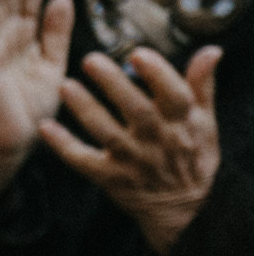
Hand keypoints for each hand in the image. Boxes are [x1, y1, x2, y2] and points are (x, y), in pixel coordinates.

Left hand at [39, 45, 223, 255]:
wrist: (184, 206)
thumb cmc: (192, 153)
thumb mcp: (204, 121)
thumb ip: (201, 85)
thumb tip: (211, 50)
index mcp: (183, 123)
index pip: (174, 96)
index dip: (158, 74)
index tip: (138, 53)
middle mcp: (158, 140)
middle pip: (137, 111)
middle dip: (114, 85)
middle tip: (91, 59)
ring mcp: (133, 161)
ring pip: (107, 134)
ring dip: (86, 110)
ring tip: (65, 85)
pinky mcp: (110, 178)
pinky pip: (83, 161)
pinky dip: (64, 146)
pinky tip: (45, 127)